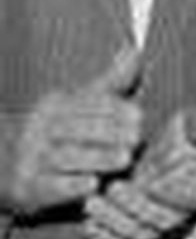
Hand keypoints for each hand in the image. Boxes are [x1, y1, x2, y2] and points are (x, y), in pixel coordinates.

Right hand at [4, 47, 143, 215]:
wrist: (1, 163)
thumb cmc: (53, 131)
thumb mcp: (76, 103)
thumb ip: (110, 82)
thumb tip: (136, 50)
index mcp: (55, 106)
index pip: (85, 104)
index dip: (114, 109)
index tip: (138, 116)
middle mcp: (39, 130)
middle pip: (77, 128)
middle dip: (109, 133)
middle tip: (136, 139)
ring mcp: (32, 160)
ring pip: (66, 157)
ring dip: (98, 158)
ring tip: (124, 158)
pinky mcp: (29, 189)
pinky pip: (52, 187)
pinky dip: (73, 186)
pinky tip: (94, 184)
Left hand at [83, 104, 195, 238]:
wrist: (153, 160)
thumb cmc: (172, 143)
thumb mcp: (188, 128)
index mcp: (194, 191)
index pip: (188, 199)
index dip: (171, 192)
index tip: (154, 179)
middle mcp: (176, 215)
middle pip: (159, 221)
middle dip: (134, 207)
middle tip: (112, 187)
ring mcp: (152, 228)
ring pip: (137, 236)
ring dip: (114, 222)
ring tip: (92, 202)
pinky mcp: (130, 237)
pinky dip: (103, 237)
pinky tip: (88, 222)